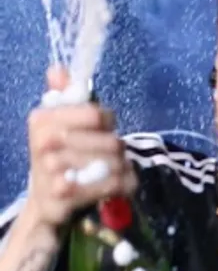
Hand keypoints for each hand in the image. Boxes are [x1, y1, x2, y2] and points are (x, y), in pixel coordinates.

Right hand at [26, 66, 137, 228]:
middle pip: (110, 140)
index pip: (95, 113)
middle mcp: (44, 142)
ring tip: (115, 169)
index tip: (103, 127)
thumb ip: (63, 96)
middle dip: (117, 147)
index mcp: (42, 119)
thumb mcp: (57, 124)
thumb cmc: (58, 157)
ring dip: (122, 167)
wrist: (45, 202)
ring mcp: (52, 170)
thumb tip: (57, 68)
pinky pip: (111, 183)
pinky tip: (119, 185)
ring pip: (114, 162)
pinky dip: (123, 184)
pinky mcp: (65, 195)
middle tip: (111, 154)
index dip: (107, 120)